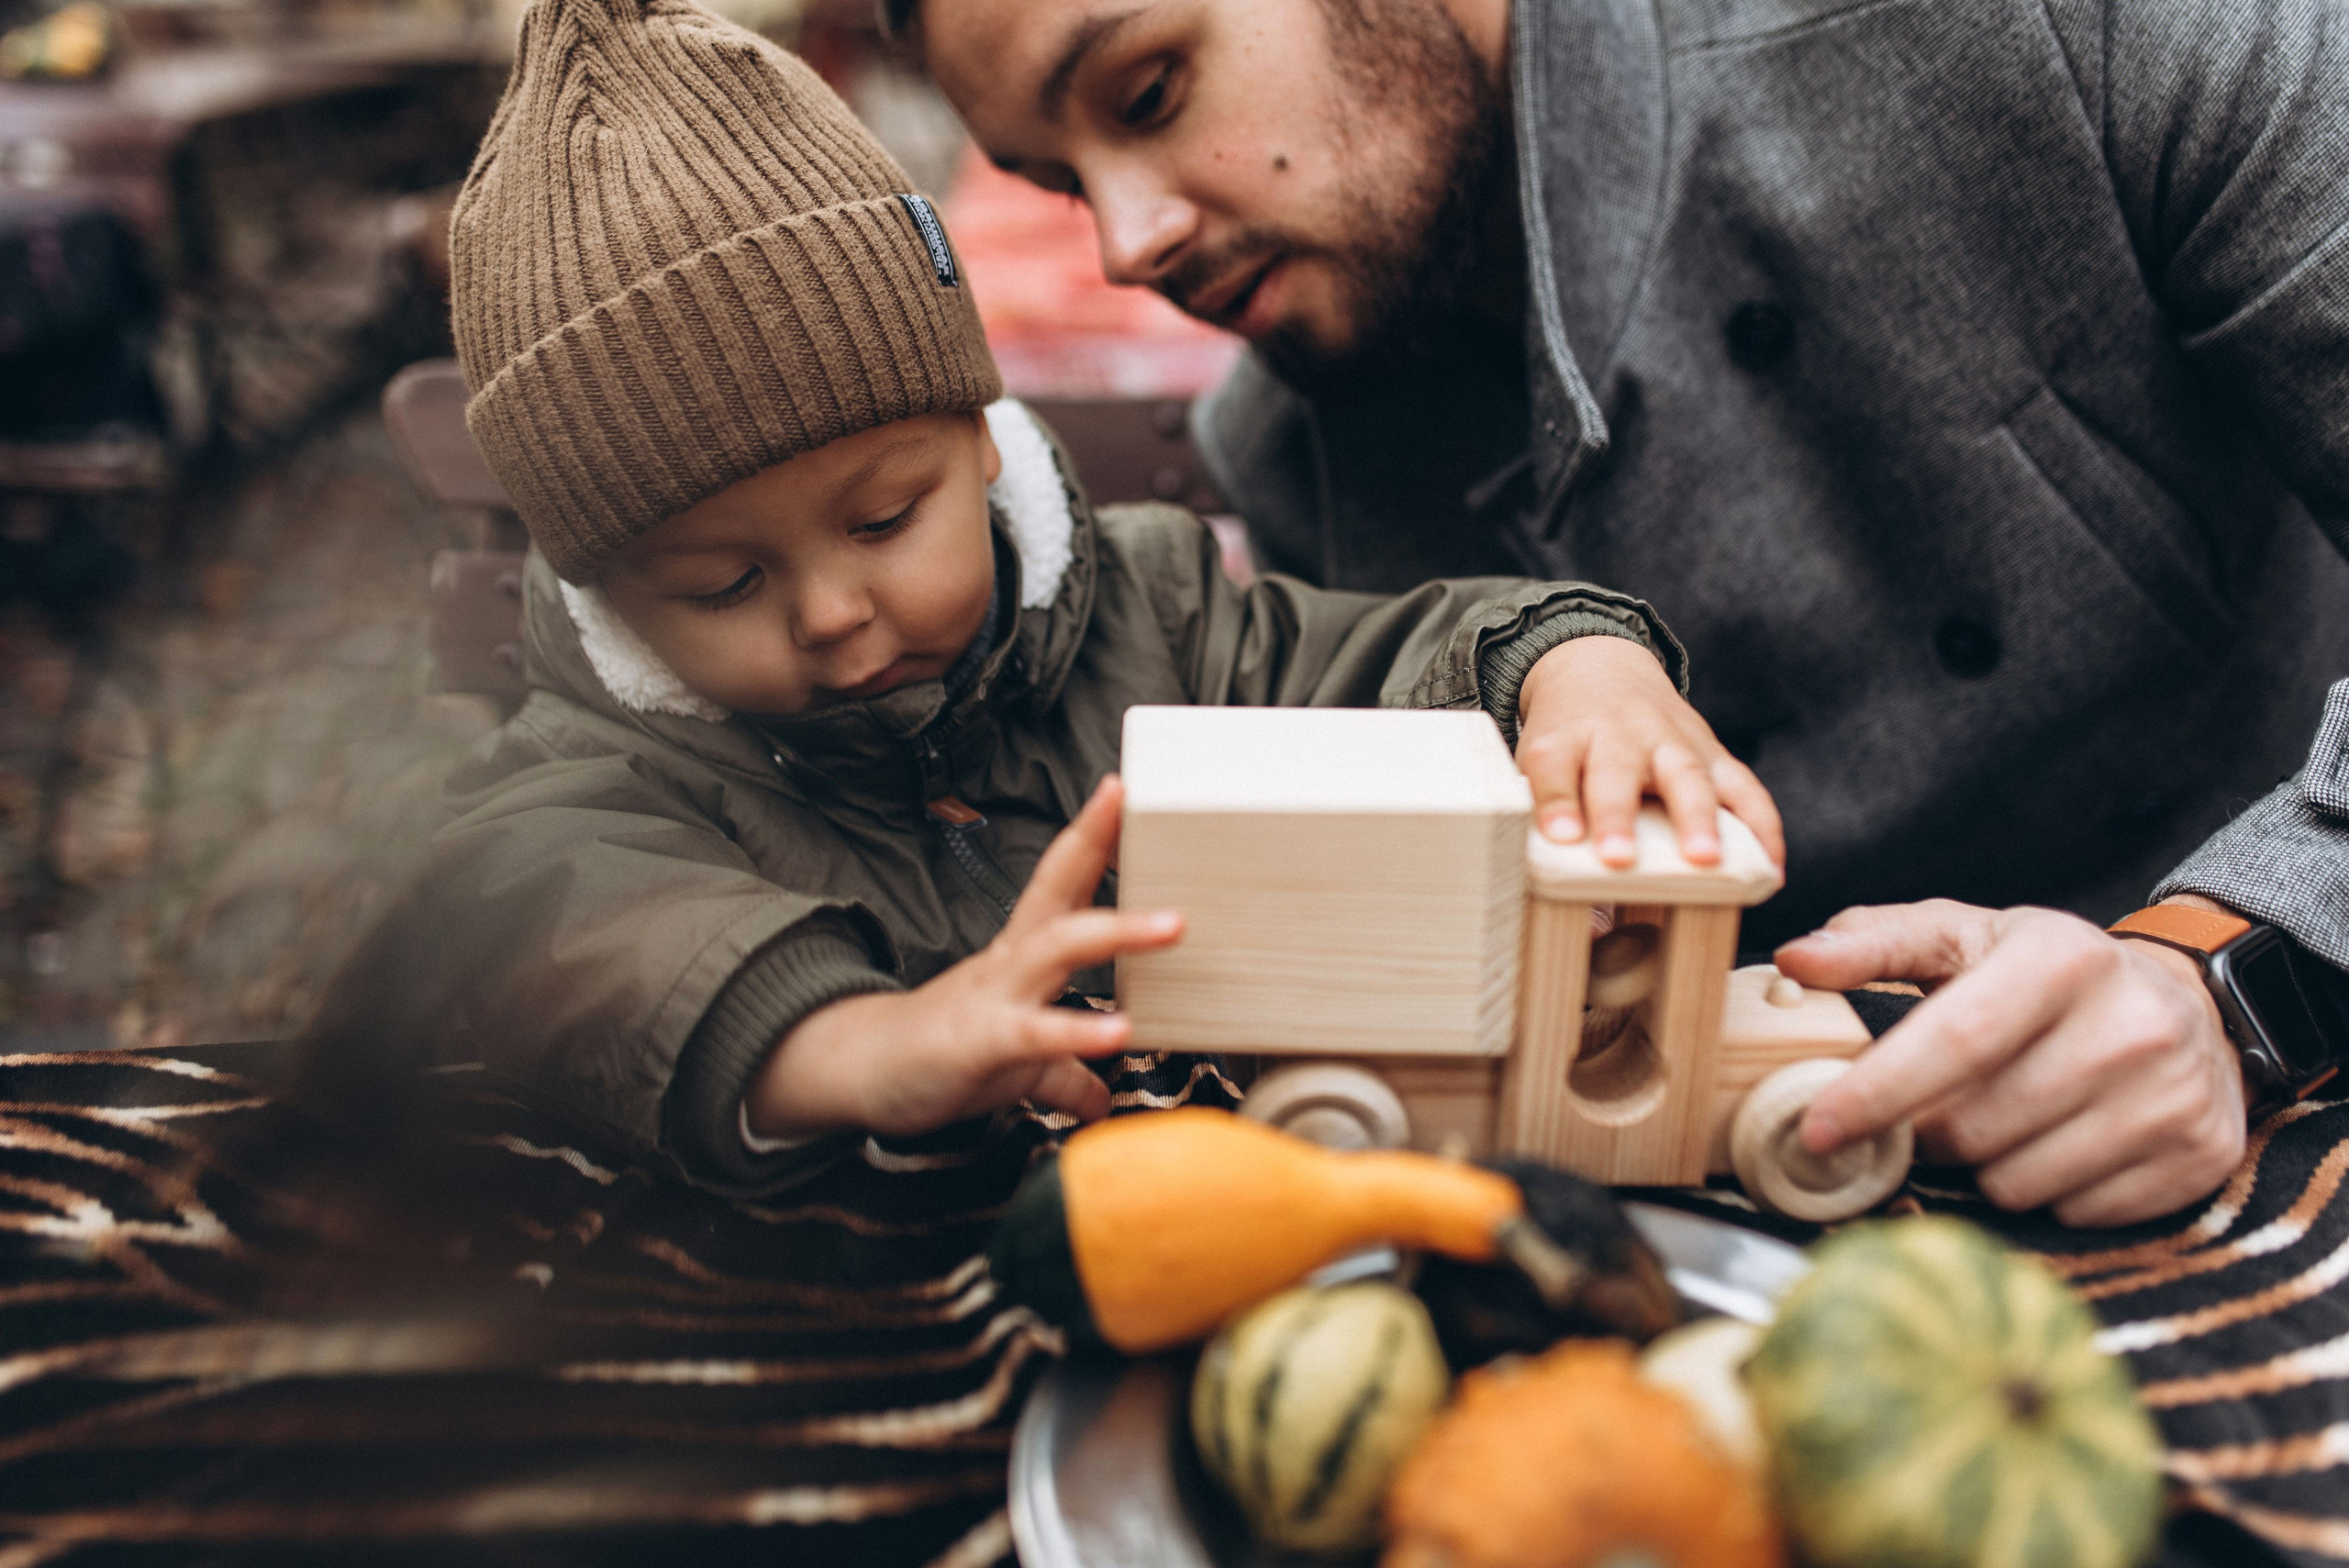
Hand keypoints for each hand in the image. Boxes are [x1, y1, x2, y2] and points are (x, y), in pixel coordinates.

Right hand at [746, 776, 1181, 1140]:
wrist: (864, 1073)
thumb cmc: (946, 1053)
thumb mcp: (1021, 1061)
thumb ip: (1065, 1071)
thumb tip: (1099, 1099)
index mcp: (1023, 951)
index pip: (1063, 880)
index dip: (1095, 836)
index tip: (1126, 790)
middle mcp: (1011, 961)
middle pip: (1060, 892)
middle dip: (1103, 850)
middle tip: (1161, 819)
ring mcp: (994, 995)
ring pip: (1056, 949)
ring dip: (1117, 932)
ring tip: (1173, 924)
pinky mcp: (980, 1041)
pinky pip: (1035, 1033)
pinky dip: (1077, 1030)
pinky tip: (1118, 1033)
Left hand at [1514, 635, 1783, 868]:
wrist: (1602, 671)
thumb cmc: (1569, 735)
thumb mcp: (1541, 756)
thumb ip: (1543, 801)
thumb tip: (1550, 861)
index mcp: (1566, 735)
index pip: (1553, 763)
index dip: (1554, 800)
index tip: (1560, 837)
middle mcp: (1620, 733)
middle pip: (1618, 768)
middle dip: (1618, 814)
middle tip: (1618, 858)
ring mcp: (1671, 739)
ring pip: (1687, 774)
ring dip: (1697, 818)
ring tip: (1705, 859)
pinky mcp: (1713, 753)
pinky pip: (1744, 788)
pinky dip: (1761, 827)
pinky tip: (1770, 869)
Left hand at [1773, 897, 2247, 1226]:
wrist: (2189, 1006)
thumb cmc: (2048, 974)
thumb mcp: (1965, 937)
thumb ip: (1875, 943)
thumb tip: (1794, 959)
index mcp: (2061, 959)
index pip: (1954, 1041)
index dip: (1878, 1093)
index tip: (1816, 1130)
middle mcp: (2130, 1025)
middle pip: (1975, 1128)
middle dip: (1927, 1134)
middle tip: (1928, 1113)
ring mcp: (2173, 1096)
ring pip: (2019, 1182)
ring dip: (1985, 1167)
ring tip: (2003, 1119)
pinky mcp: (2201, 1155)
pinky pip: (2078, 1213)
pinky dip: (2050, 1192)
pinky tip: (2060, 1144)